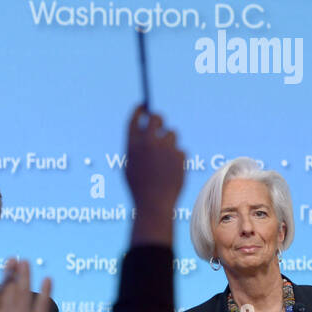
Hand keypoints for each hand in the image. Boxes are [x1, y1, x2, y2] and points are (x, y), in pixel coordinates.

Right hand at [126, 105, 185, 247]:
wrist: (154, 204)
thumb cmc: (139, 187)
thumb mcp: (131, 165)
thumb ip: (137, 145)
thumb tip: (145, 127)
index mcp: (132, 144)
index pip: (135, 118)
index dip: (140, 110)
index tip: (143, 107)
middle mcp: (148, 142)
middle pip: (156, 118)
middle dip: (158, 118)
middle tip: (159, 123)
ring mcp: (165, 148)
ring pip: (172, 133)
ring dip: (169, 141)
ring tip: (163, 162)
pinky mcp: (179, 155)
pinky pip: (179, 149)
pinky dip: (176, 157)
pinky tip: (171, 172)